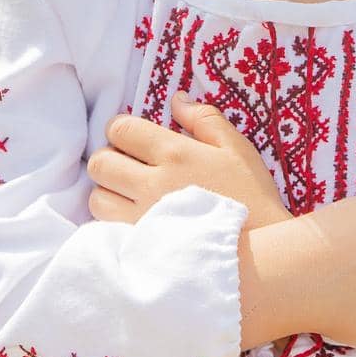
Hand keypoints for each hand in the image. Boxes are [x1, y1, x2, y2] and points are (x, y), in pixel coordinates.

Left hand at [87, 91, 293, 231]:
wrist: (259, 257)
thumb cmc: (252, 199)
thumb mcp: (238, 149)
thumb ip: (205, 119)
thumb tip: (176, 99)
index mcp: (175, 154)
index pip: (120, 129)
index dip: (121, 129)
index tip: (134, 138)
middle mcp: (152, 184)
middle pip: (100, 162)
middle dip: (109, 157)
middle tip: (129, 165)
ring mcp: (143, 218)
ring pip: (97, 197)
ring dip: (108, 191)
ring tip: (130, 194)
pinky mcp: (140, 247)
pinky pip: (106, 228)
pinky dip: (112, 220)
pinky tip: (134, 219)